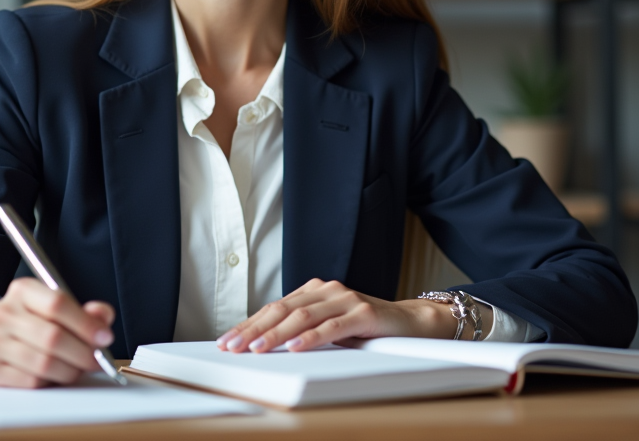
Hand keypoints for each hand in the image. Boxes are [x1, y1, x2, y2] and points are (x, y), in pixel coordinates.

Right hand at [0, 277, 115, 387]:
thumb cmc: (31, 320)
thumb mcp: (54, 305)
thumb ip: (85, 311)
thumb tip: (103, 318)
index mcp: (22, 290)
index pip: (57, 304)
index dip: (86, 324)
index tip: (105, 337)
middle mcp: (3, 313)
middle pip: (52, 337)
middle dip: (83, 353)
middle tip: (97, 361)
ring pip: (44, 363)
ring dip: (69, 371)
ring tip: (77, 368)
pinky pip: (31, 382)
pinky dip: (50, 382)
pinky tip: (54, 375)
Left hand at [216, 278, 490, 352]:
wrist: (411, 323)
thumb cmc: (366, 328)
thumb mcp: (328, 326)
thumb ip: (302, 329)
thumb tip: (261, 344)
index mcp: (314, 291)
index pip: (274, 307)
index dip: (248, 324)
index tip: (227, 340)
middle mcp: (327, 290)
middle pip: (283, 309)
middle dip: (254, 329)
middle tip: (233, 346)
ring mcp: (346, 299)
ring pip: (303, 316)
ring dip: (277, 334)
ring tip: (258, 348)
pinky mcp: (364, 313)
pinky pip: (333, 326)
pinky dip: (311, 338)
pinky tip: (295, 347)